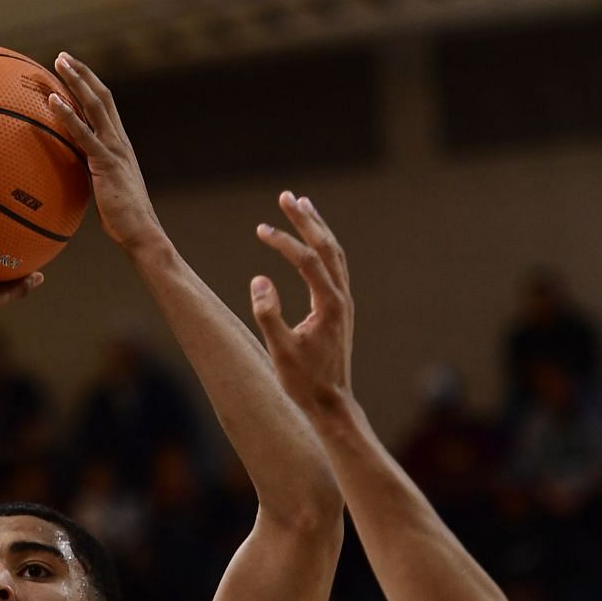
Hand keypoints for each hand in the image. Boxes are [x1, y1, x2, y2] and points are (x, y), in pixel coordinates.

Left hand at [47, 53, 163, 251]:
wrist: (141, 232)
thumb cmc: (122, 218)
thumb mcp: (104, 190)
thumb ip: (92, 175)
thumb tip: (73, 174)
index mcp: (120, 145)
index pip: (105, 107)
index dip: (90, 86)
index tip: (74, 70)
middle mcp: (119, 141)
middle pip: (101, 97)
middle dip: (81, 74)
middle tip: (62, 56)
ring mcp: (114, 149)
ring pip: (94, 106)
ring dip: (76, 81)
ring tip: (58, 63)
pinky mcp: (106, 163)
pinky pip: (84, 134)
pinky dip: (67, 115)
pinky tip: (52, 101)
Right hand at [250, 192, 353, 413]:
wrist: (331, 403)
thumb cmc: (303, 381)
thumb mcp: (280, 350)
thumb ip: (268, 314)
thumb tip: (259, 280)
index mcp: (329, 305)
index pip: (307, 261)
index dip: (284, 242)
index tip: (260, 229)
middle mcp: (341, 298)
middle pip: (327, 247)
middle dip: (306, 220)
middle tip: (286, 196)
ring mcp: (343, 302)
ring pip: (334, 254)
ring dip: (318, 228)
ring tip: (301, 206)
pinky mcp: (339, 309)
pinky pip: (334, 267)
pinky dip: (322, 247)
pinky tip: (311, 242)